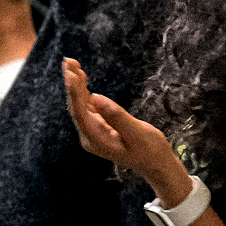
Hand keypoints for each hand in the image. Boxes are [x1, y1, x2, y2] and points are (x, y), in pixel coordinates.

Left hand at [62, 58, 177, 179]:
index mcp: (97, 140)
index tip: (71, 74)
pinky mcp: (99, 127)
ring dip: (76, 85)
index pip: (81, 114)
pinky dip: (84, 91)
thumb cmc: (150, 149)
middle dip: (72, 84)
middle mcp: (90, 137)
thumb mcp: (137, 132)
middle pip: (76, 107)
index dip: (74, 93)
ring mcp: (93, 132)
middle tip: (68, 61)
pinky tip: (81, 77)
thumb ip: (116, 116)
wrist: (156, 164)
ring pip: (80, 105)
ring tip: (72, 63)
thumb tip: (96, 97)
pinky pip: (87, 106)